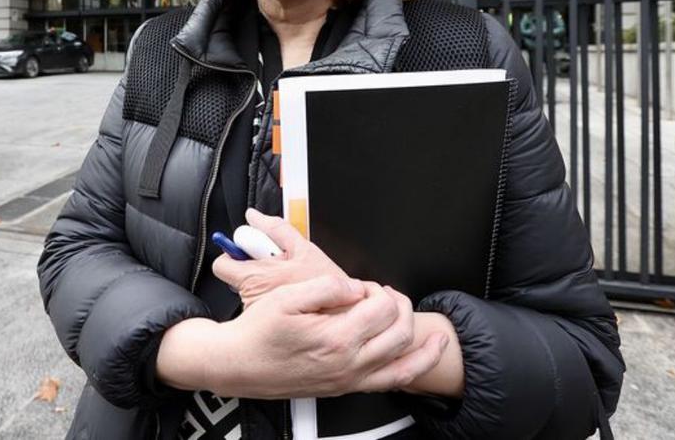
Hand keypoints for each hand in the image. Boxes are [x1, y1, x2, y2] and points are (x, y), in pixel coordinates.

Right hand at [160, 276, 447, 399]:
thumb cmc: (257, 332)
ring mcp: (348, 380)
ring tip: (436, 336)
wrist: (238, 365)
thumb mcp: (285, 297)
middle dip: (400, 308)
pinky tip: (419, 361)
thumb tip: (354, 286)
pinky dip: (412, 372)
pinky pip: (390, 385)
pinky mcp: (345, 388)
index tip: (362, 286)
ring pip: (404, 367)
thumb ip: (325, 286)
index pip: (380, 308)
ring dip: (424, 348)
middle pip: (399, 334)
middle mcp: (348, 364)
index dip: (377, 290)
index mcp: (335, 339)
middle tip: (385, 297)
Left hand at [212, 208, 345, 306]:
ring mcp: (258, 313)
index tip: (248, 249)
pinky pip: (260, 304)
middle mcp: (251, 299)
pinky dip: (272, 296)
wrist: (342, 315)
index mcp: (256, 278)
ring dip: (264, 282)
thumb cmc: (325, 286)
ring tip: (288, 281)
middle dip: (251, 267)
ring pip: (249, 290)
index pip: (221, 266)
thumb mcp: (304, 249)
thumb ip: (274, 229)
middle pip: (234, 277)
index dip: (233, 254)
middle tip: (274, 264)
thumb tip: (254, 217)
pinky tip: (291, 294)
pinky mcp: (266, 323)